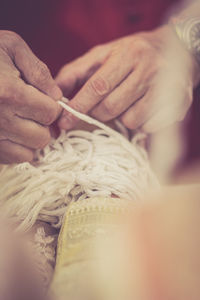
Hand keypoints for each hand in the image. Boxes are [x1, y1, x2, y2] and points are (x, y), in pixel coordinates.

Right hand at [0, 31, 61, 163]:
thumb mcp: (11, 47)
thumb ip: (39, 71)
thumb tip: (56, 96)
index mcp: (10, 93)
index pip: (50, 113)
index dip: (51, 105)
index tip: (44, 99)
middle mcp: (0, 119)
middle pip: (42, 137)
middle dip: (43, 124)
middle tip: (32, 111)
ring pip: (29, 152)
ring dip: (30, 138)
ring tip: (20, 121)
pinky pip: (12, 159)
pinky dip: (16, 148)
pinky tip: (10, 132)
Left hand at [56, 25, 198, 131]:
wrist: (173, 50)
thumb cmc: (131, 54)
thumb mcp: (102, 55)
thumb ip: (76, 72)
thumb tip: (55, 93)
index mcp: (128, 55)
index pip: (98, 86)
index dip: (79, 106)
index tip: (64, 122)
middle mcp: (149, 69)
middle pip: (112, 107)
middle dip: (99, 114)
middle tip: (101, 107)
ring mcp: (167, 88)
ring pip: (131, 120)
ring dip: (122, 118)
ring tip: (127, 104)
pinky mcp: (178, 103)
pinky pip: (149, 127)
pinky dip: (140, 124)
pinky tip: (142, 110)